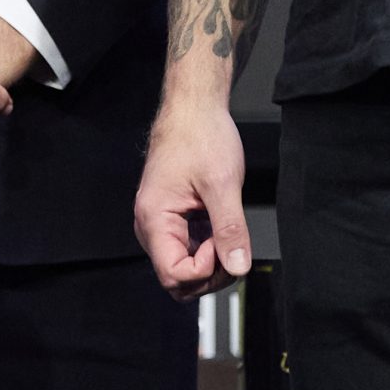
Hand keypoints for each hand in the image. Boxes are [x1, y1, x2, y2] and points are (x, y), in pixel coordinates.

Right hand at [135, 92, 249, 299]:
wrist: (193, 109)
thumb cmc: (200, 135)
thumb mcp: (222, 184)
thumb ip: (230, 229)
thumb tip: (237, 266)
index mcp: (154, 218)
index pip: (173, 275)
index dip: (204, 270)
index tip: (222, 245)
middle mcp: (151, 225)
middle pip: (177, 279)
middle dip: (209, 273)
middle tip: (231, 247)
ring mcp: (161, 223)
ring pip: (183, 267)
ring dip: (210, 262)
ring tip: (228, 233)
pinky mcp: (173, 219)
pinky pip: (188, 249)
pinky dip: (208, 248)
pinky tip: (221, 226)